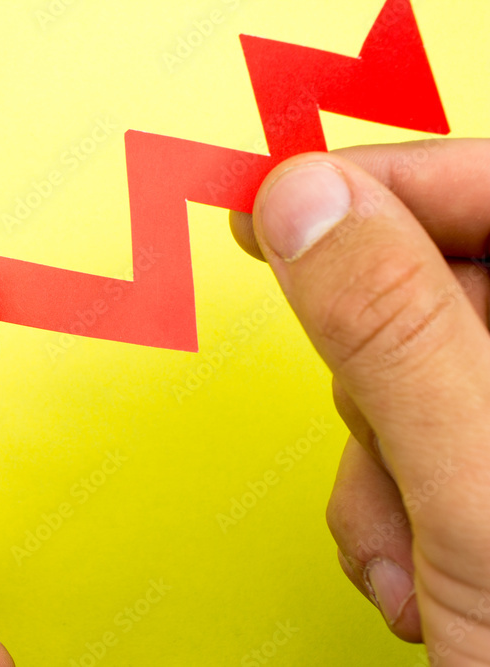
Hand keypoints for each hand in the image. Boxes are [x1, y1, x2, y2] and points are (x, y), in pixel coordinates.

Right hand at [230, 138, 489, 663]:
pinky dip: (381, 502)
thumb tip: (310, 206)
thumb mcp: (479, 494)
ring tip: (405, 542)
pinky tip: (412, 563)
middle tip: (380, 432)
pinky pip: (407, 441)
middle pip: (444, 289)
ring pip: (411, 374)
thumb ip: (395, 334)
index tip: (284, 201)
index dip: (387, 187)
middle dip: (376, 371)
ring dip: (373, 458)